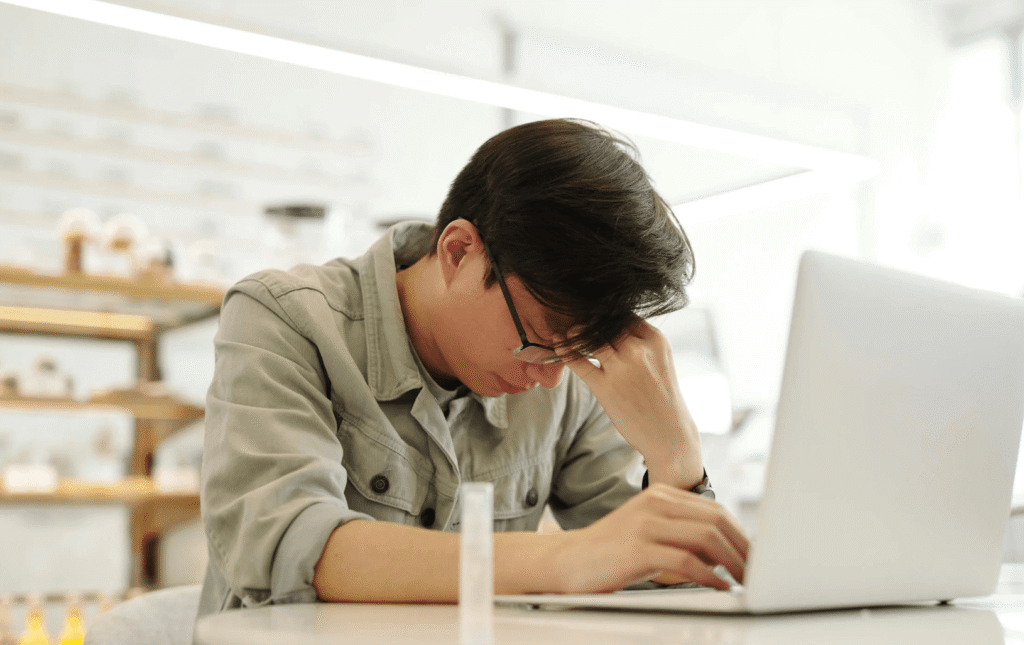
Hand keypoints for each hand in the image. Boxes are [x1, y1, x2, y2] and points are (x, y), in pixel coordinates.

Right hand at [550, 483, 747, 592]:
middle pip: (716, 519)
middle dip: (743, 547)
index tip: (755, 555)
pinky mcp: (638, 548)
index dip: (741, 533)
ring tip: (745, 580)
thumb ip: (680, 533)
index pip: (714, 509)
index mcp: (660, 496)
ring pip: (706, 536)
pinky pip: (686, 560)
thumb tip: (723, 551)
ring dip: (733, 561)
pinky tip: (719, 587)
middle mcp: (655, 503)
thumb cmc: (609, 552)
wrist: (566, 561)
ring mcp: (646, 524)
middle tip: (758, 570)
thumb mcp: (648, 532)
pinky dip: (710, 576)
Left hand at [556, 319, 701, 488]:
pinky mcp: (606, 387)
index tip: (593, 315)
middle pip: (604, 323)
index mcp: (655, 340)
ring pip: (589, 338)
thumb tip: (610, 327)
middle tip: (573, 317)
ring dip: (575, 333)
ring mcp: (622, 367)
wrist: (670, 435)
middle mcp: (639, 349)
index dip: (605, 314)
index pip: (623, 314)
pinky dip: (565, 351)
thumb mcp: (659, 361)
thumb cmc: (662, 398)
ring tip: (567, 331)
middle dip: (589, 321)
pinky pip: (578, 361)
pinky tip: (558, 345)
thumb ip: (639, 342)